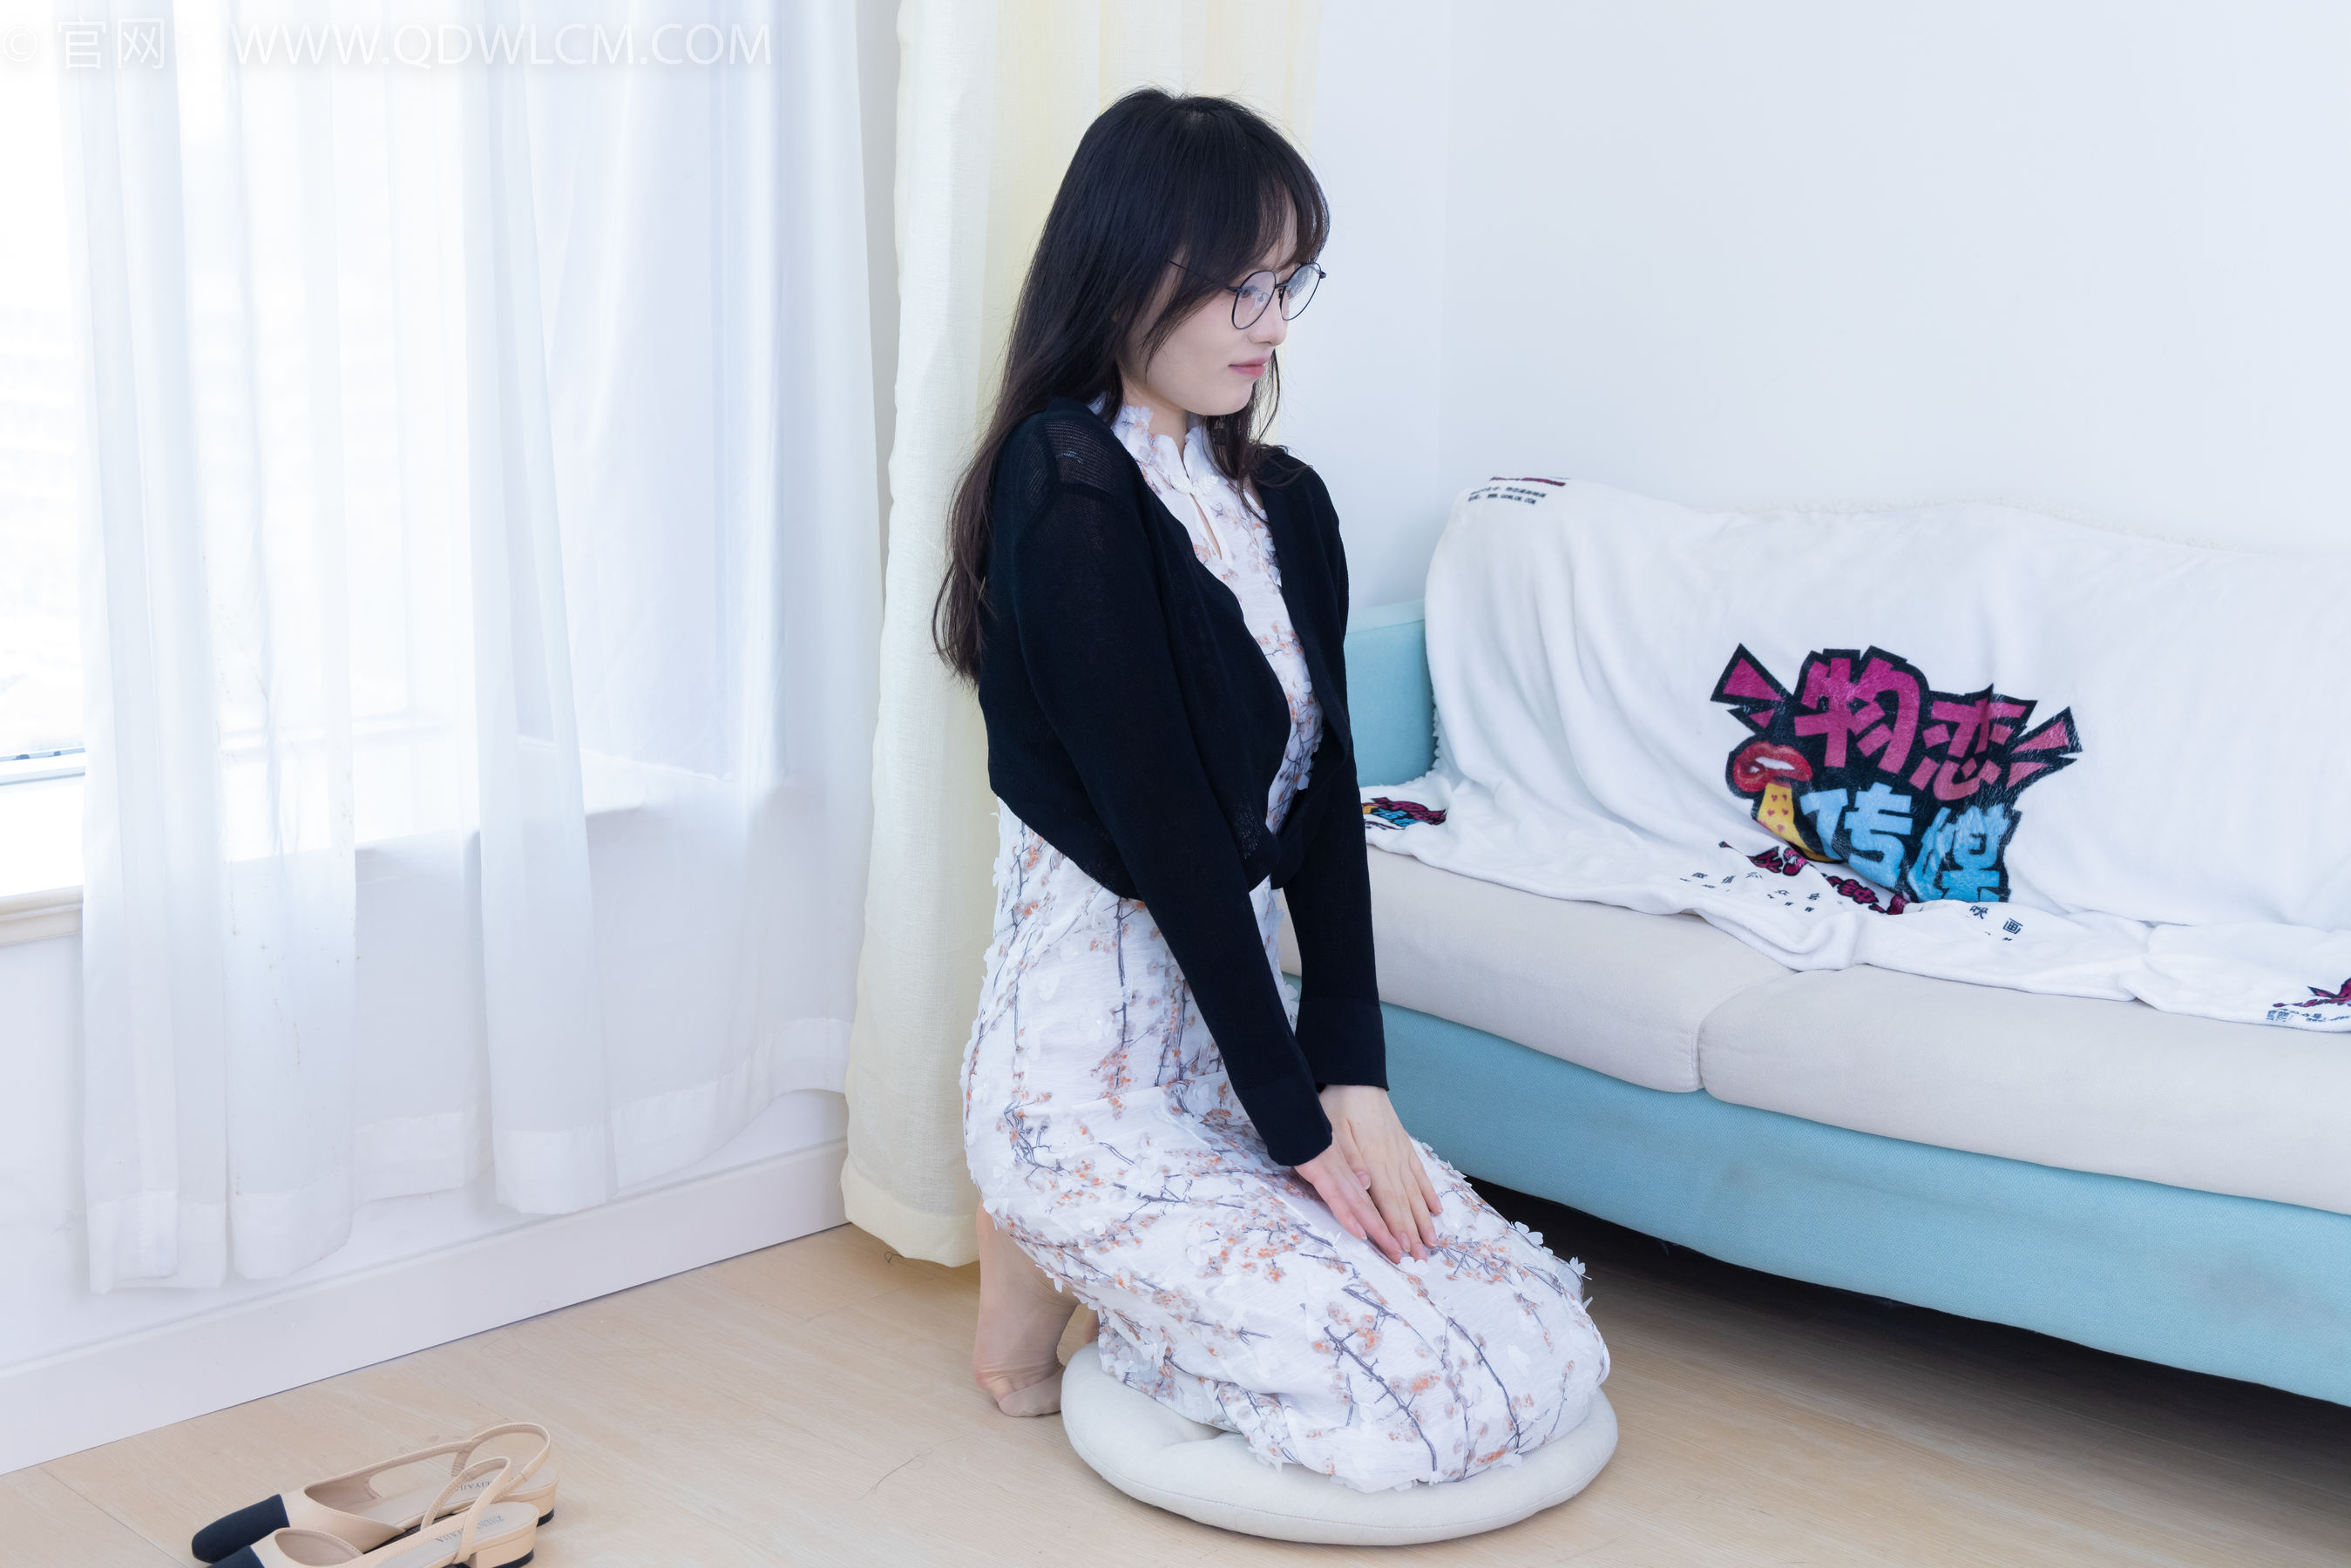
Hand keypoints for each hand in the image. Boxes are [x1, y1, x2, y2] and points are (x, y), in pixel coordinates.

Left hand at [1292, 1085, 1443, 1263]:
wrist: (1357, 1078)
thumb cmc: (1339, 1104)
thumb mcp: (1332, 1130)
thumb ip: (1348, 1159)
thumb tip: (1365, 1185)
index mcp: (1372, 1161)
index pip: (1386, 1202)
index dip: (1394, 1227)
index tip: (1402, 1250)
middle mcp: (1391, 1161)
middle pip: (1403, 1204)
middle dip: (1411, 1234)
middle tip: (1421, 1260)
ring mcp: (1401, 1154)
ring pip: (1415, 1193)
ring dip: (1423, 1220)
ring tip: (1433, 1243)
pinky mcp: (1404, 1147)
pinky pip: (1420, 1174)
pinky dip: (1428, 1194)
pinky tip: (1436, 1210)